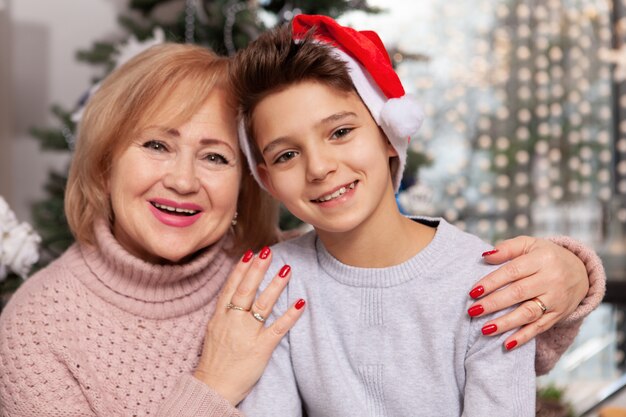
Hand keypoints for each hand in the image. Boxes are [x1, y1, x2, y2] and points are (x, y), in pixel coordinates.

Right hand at [194, 247, 305, 404]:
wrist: (213, 388)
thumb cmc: (215, 361)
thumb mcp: (214, 331)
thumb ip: (225, 313)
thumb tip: (235, 295)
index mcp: (220, 317)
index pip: (231, 287)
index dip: (241, 269)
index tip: (250, 253)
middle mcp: (232, 322)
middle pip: (246, 290)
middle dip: (257, 269)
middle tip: (267, 251)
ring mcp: (247, 334)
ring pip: (262, 305)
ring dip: (275, 285)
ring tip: (287, 269)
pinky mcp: (260, 348)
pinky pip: (278, 328)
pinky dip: (290, 315)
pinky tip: (301, 302)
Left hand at [467, 236, 588, 349]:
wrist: (581, 272)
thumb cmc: (546, 256)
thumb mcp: (530, 244)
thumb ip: (508, 248)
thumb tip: (485, 257)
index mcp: (542, 259)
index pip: (512, 271)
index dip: (492, 282)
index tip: (473, 291)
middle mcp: (551, 280)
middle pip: (518, 293)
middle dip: (493, 304)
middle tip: (472, 311)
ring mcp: (556, 300)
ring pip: (528, 313)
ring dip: (505, 323)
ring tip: (485, 329)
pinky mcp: (558, 315)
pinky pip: (540, 328)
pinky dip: (523, 337)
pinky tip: (506, 345)